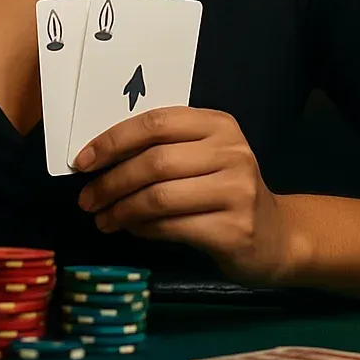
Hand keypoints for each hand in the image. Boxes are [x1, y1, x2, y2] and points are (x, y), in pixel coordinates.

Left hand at [74, 106, 299, 285]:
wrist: (276, 236)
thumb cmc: (226, 192)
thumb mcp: (203, 157)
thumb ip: (163, 149)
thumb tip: (98, 159)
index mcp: (218, 125)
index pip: (156, 123)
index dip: (113, 141)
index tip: (83, 162)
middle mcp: (231, 152)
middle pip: (154, 161)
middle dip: (111, 181)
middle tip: (87, 200)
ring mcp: (236, 191)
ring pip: (159, 197)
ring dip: (121, 210)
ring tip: (103, 219)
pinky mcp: (235, 228)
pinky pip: (172, 227)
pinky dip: (143, 229)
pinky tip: (132, 230)